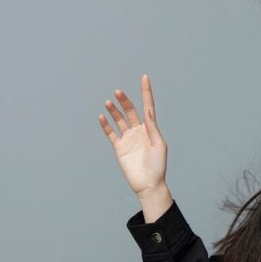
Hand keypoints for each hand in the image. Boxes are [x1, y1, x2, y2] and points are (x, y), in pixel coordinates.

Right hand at [99, 74, 167, 195]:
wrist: (148, 184)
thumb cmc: (158, 165)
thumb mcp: (158, 144)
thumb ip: (152, 127)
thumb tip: (147, 110)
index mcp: (151, 129)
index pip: (148, 106)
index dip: (146, 92)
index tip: (145, 77)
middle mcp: (139, 131)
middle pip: (130, 111)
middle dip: (124, 101)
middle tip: (118, 92)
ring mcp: (128, 138)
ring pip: (119, 120)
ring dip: (114, 110)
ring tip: (108, 102)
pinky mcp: (119, 147)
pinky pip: (111, 133)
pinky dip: (106, 125)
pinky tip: (102, 116)